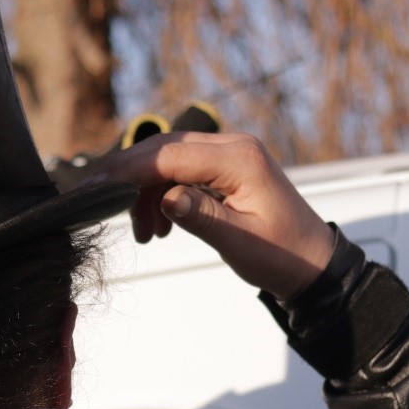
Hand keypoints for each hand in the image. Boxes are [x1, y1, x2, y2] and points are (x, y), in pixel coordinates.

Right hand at [85, 132, 334, 301]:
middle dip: (129, 175)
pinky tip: (159, 224)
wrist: (312, 262)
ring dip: (146, 191)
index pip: (170, 155)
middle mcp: (233, 146)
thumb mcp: (240, 241)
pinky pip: (182, 170)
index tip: (96, 187)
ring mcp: (230, 154)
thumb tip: (165, 198)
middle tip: (100, 203)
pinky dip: (163, 193)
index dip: (128, 170)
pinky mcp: (226, 167)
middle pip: (165, 148)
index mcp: (239, 159)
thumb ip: (201, 216)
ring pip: (169, 159)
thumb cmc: (282, 255)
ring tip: (144, 233)